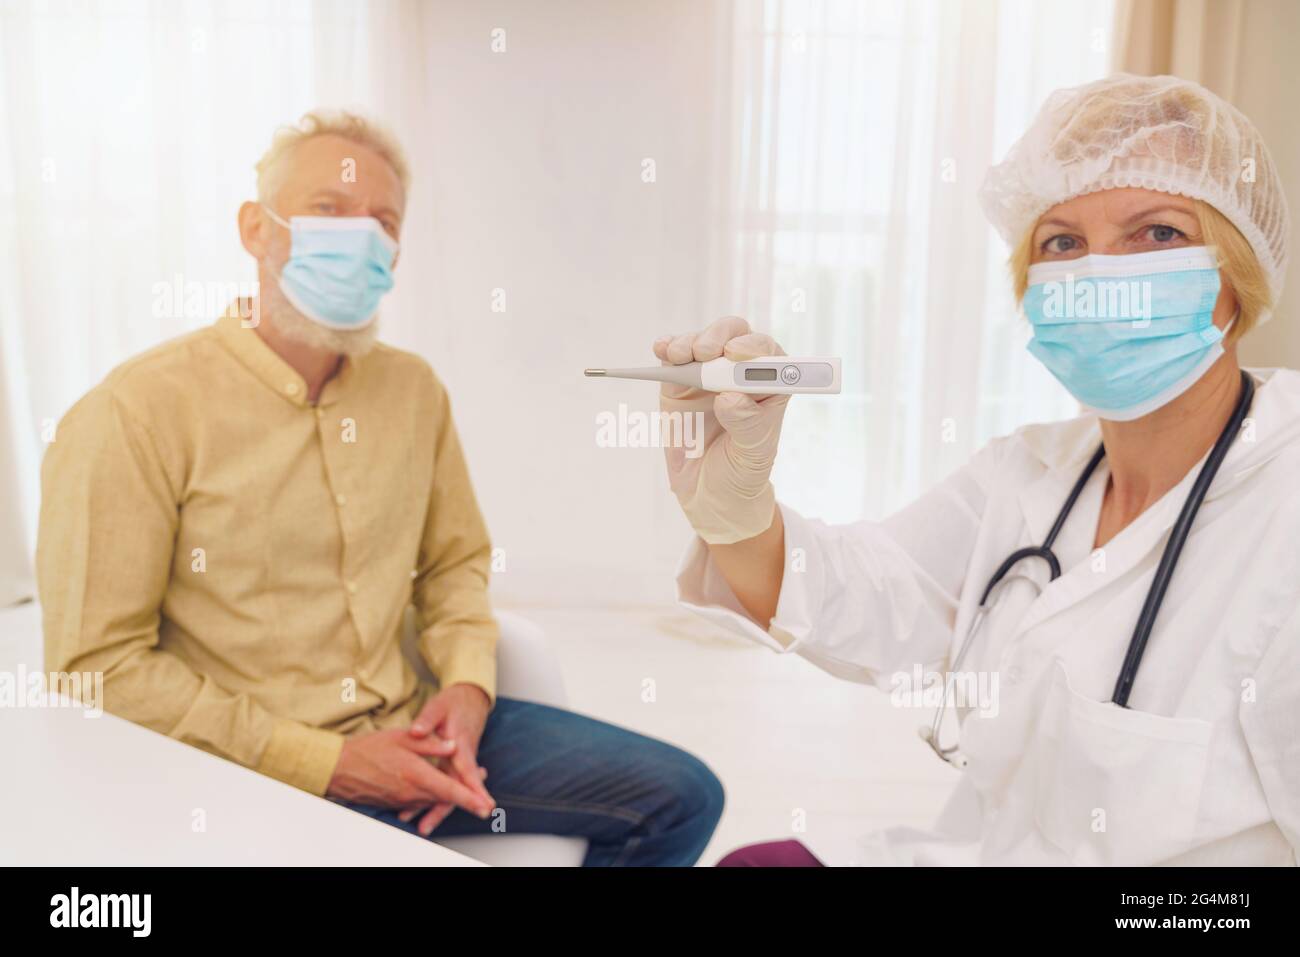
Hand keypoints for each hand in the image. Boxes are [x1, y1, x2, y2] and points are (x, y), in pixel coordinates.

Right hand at [325, 726, 492, 819]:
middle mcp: (412, 792)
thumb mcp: (403, 738)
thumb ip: (431, 743)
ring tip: (468, 785)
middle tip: (484, 788)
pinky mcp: (397, 803)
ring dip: (451, 795)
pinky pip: (421, 802)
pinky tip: (438, 786)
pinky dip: (434, 796)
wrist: (339, 768)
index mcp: (416, 775)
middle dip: (467, 796)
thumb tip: (453, 746)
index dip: (471, 799)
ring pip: (434, 801)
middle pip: (446, 798)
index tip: (487, 807)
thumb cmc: (369, 749)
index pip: (450, 790)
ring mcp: (403, 801)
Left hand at [396, 683, 494, 835]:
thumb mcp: (439, 706)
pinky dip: (437, 798)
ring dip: (437, 808)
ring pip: (451, 789)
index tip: (483, 805)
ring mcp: (459, 763)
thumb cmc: (455, 704)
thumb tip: (416, 731)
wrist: (469, 700)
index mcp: (461, 743)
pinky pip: (447, 784)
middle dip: (444, 809)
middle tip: (427, 827)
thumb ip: (427, 719)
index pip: (467, 768)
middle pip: (457, 787)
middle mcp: (463, 756)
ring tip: (421, 826)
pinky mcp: (454, 765)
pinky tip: (423, 811)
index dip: (474, 787)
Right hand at [654, 316, 789, 543]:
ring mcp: (708, 375)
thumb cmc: (742, 472)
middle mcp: (739, 374)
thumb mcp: (752, 455)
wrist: (710, 494)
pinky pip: (672, 357)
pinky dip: (666, 347)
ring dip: (689, 341)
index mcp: (770, 386)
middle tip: (705, 353)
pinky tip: (663, 349)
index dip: (754, 347)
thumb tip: (729, 397)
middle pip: (733, 336)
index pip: (768, 353)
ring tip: (679, 356)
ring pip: (701, 341)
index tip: (735, 355)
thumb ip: (746, 425)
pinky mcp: (679, 383)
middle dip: (718, 337)